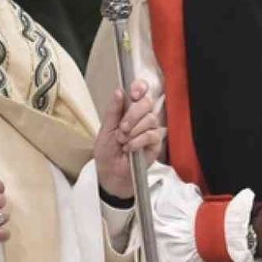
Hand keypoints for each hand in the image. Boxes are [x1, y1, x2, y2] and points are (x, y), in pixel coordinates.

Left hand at [96, 80, 163, 199]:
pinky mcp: (156, 143)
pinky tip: (130, 148)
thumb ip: (113, 111)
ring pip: (150, 119)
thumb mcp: (105, 129)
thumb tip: (119, 92)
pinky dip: (138, 141)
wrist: (111, 174)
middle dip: (133, 114)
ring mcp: (150, 129)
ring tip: (122, 141)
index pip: (141, 91)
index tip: (133, 94)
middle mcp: (142, 117)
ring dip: (133, 131)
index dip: (140, 88)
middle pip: (147, 102)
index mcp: (129, 110)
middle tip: (122, 127)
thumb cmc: (107, 152)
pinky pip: (152, 135)